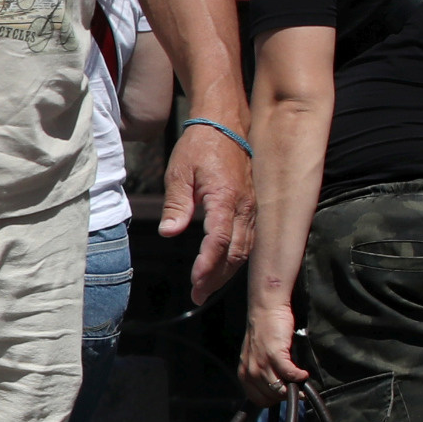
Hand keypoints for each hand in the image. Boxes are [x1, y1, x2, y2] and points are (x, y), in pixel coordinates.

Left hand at [163, 119, 255, 305]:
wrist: (224, 126)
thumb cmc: (199, 147)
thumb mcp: (179, 173)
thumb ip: (176, 205)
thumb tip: (170, 233)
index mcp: (225, 198)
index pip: (219, 240)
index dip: (207, 264)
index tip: (195, 281)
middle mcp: (244, 206)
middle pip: (235, 252)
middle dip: (216, 277)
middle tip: (197, 295)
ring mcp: (251, 208)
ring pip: (244, 249)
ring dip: (226, 272)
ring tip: (206, 289)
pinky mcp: (252, 208)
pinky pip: (247, 239)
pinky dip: (235, 258)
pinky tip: (221, 269)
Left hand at [237, 296, 308, 406]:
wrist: (265, 310)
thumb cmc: (264, 333)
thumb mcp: (257, 357)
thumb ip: (263, 374)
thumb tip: (278, 390)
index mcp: (244, 374)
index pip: (259, 400)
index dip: (274, 400)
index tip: (284, 395)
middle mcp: (250, 371)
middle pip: (271, 396)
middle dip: (285, 395)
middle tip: (296, 388)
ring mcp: (261, 363)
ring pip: (279, 388)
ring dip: (294, 388)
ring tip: (302, 382)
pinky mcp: (273, 354)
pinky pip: (288, 373)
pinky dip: (298, 376)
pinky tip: (304, 373)